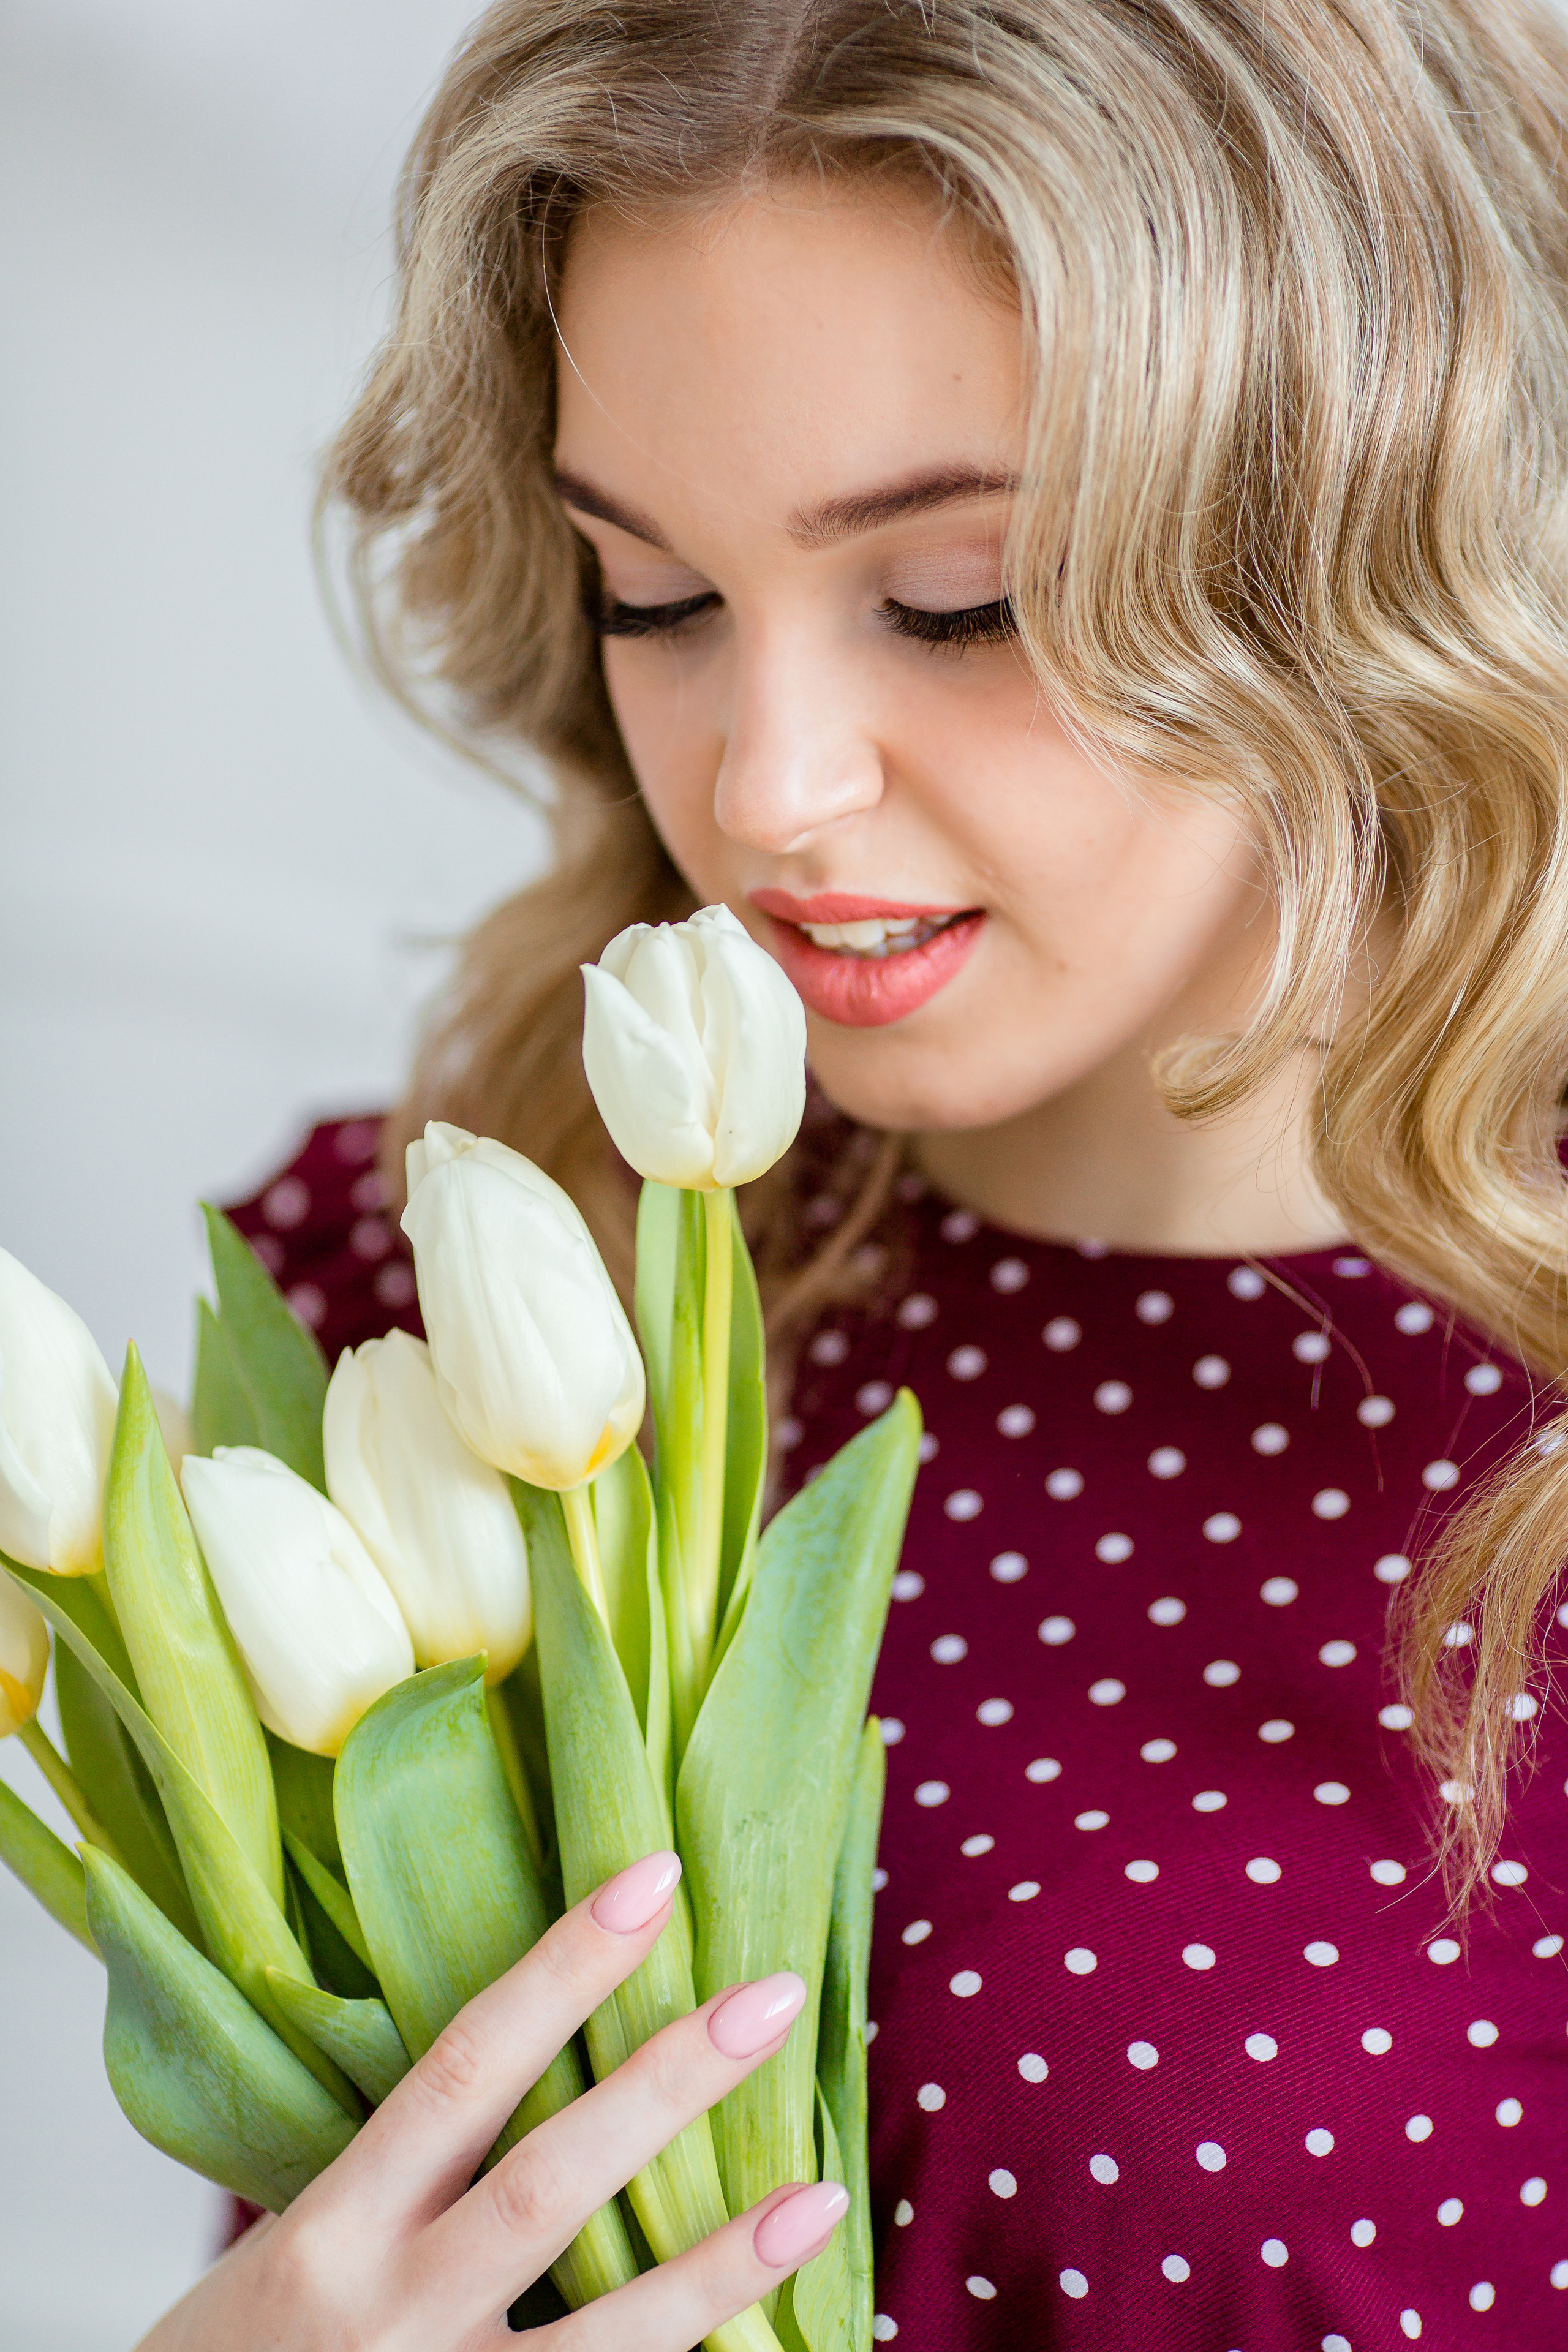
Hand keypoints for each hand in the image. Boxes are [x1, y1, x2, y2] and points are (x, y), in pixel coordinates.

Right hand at [136, 1850, 844, 2349]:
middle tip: (777, 1994)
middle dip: (669, 2085)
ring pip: (606, 2335)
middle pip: (549, 2182)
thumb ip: (404, 2172)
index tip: (654, 1878)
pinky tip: (778, 2335)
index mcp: (333, 2226)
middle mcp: (389, 2311)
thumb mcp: (298, 2240)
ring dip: (721, 2264)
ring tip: (822, 2197)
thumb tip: (538, 2063)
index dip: (563, 1969)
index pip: (466, 2065)